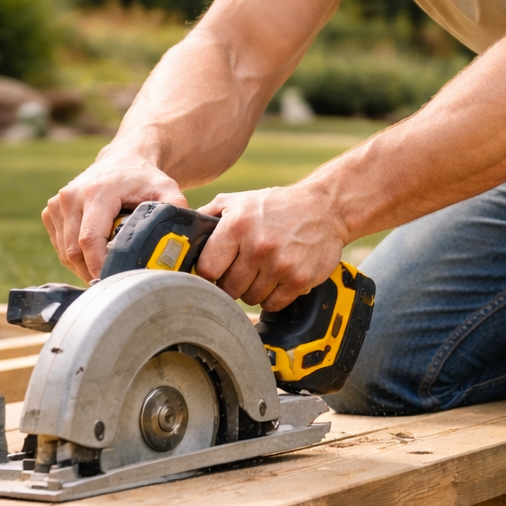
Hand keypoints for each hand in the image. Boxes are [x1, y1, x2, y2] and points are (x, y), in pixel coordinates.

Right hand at [43, 154, 188, 281]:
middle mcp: (71, 197)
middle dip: (92, 272)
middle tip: (114, 284)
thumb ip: (175, 209)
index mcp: (96, 192)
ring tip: (107, 272)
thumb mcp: (166, 188)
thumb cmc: (144, 178)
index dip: (99, 267)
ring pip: (64, 252)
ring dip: (83, 268)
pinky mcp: (50, 211)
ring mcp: (57, 204)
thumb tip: (180, 239)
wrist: (122, 160)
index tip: (114, 282)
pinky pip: (59, 246)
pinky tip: (95, 257)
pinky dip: (74, 258)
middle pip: (74, 251)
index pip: (90, 240)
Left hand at [195, 183, 348, 309]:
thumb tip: (180, 237)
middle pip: (228, 289)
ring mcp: (280, 265)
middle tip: (240, 271)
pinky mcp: (299, 280)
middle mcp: (258, 246)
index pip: (207, 270)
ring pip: (250, 298)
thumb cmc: (276, 206)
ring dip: (252, 290)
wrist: (325, 208)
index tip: (214, 273)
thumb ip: (207, 217)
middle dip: (231, 283)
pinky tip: (277, 279)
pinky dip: (273, 296)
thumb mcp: (237, 201)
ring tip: (261, 271)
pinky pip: (273, 304)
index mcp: (237, 226)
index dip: (209, 274)